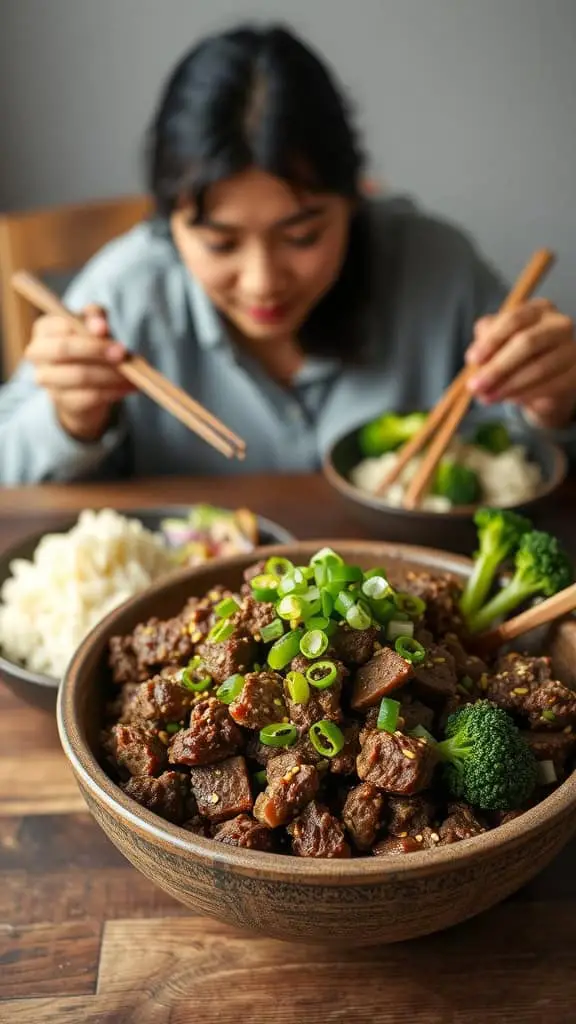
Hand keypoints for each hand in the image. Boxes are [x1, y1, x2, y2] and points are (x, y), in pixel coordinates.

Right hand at [26, 305, 133, 441]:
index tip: (106, 329)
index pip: (60, 324)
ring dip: (110, 374)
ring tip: (132, 373)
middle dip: (96, 350)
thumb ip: (95, 317)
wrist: (81, 385)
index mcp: (44, 329)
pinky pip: (90, 397)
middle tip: (122, 353)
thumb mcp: (92, 325)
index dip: (84, 326)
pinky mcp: (61, 401)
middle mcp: (38, 353)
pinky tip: (128, 386)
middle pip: (64, 349)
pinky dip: (114, 391)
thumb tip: (100, 326)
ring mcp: (47, 380)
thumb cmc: (87, 345)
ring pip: (79, 376)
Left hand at [465, 298, 575, 429]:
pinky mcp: (575, 375)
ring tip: (488, 397)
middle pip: (527, 343)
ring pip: (539, 368)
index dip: (491, 340)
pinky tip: (510, 400)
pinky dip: (526, 395)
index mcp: (539, 309)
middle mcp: (560, 325)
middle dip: (498, 367)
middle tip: (475, 386)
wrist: (544, 381)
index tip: (472, 360)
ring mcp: (572, 349)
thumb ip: (485, 343)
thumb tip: (474, 358)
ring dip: (509, 385)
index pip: (514, 320)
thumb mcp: (497, 342)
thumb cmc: (516, 355)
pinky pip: (550, 387)